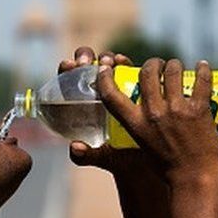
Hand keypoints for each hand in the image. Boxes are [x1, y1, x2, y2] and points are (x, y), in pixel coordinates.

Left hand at [58, 46, 157, 180]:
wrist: (151, 161)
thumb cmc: (123, 160)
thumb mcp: (105, 158)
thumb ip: (87, 156)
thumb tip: (75, 147)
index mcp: (81, 108)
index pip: (67, 84)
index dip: (66, 71)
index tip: (69, 66)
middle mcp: (96, 94)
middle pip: (84, 67)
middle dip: (84, 57)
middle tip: (87, 62)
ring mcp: (115, 88)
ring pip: (105, 65)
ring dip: (105, 58)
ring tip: (108, 61)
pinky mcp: (133, 86)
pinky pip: (126, 69)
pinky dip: (123, 62)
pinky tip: (123, 61)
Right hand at [96, 57, 217, 186]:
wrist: (195, 180)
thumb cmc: (166, 169)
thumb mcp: (137, 148)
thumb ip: (129, 132)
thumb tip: (100, 130)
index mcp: (135, 124)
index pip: (111, 95)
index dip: (105, 77)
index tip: (106, 68)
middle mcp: (154, 114)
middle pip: (147, 72)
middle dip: (152, 64)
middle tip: (158, 65)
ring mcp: (177, 110)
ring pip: (173, 70)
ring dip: (175, 65)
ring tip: (177, 68)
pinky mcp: (199, 110)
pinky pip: (201, 80)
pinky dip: (203, 70)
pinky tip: (203, 66)